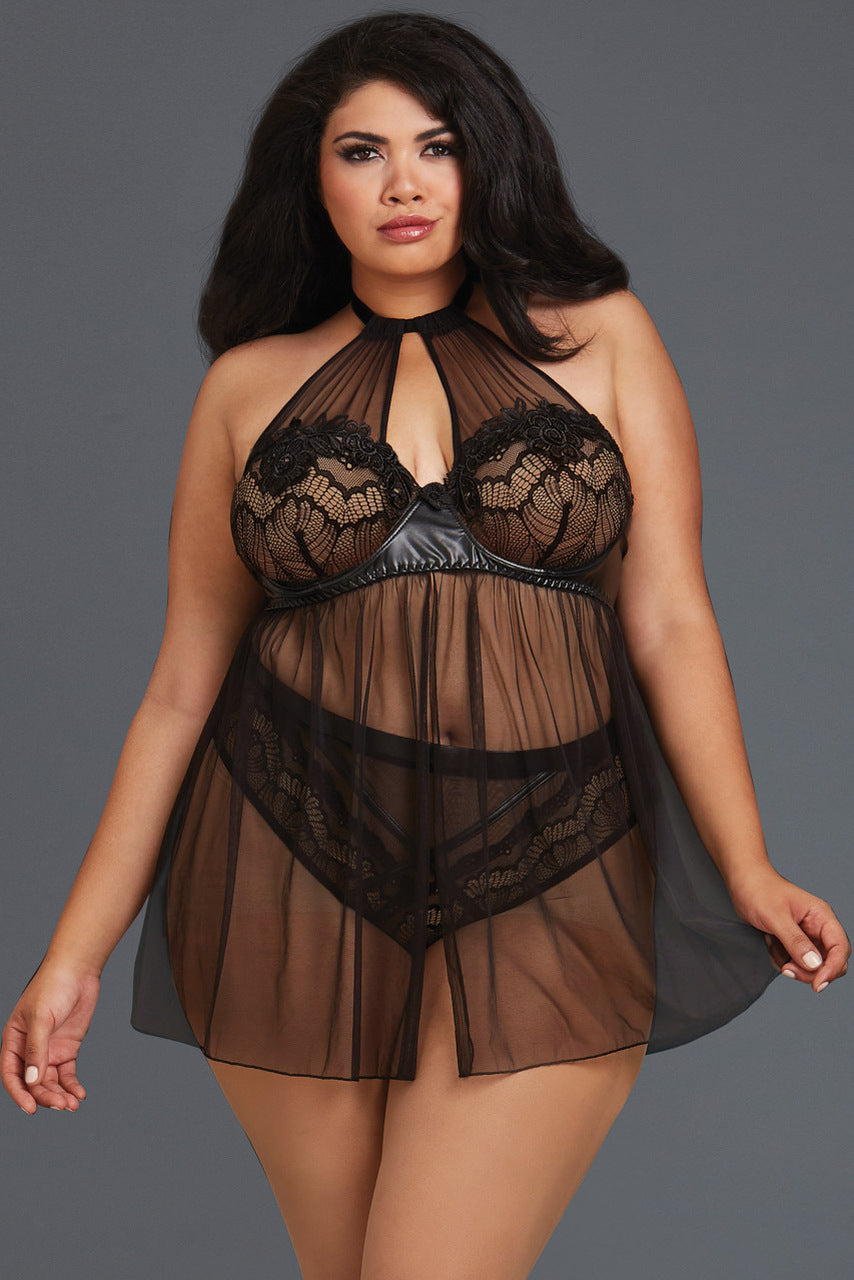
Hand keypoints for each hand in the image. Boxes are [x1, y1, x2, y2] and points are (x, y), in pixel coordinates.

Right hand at [1, 959, 99, 1113]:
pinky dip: (71, 1085)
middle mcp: (30, 1048)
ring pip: (50, 1081)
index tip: (31, 1108)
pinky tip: (79, 1094)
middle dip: (45, 1096)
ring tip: (72, 1103)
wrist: (79, 970)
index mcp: (14, 1040)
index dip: (19, 1093)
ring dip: (59, 1094)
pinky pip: (66, 1073)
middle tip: (61, 1105)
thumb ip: (36, 1050)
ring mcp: (49, 1049)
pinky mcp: (67, 1048)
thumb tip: (32, 1080)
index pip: (11, 1074)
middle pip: (33, 1082)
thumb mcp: (41, 1018)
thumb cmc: (53, 986)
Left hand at [726, 866, 849, 992]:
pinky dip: (781, 959)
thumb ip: (795, 941)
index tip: (817, 984)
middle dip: (809, 971)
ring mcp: (806, 935)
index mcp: (822, 916)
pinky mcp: (792, 941)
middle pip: (829, 962)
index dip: (832, 969)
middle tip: (787, 969)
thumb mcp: (775, 916)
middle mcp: (818, 927)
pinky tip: (770, 944)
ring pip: (810, 966)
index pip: (840, 948)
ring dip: (790, 964)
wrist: (743, 882)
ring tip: (773, 944)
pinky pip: (794, 962)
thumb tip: (815, 964)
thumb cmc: (759, 890)